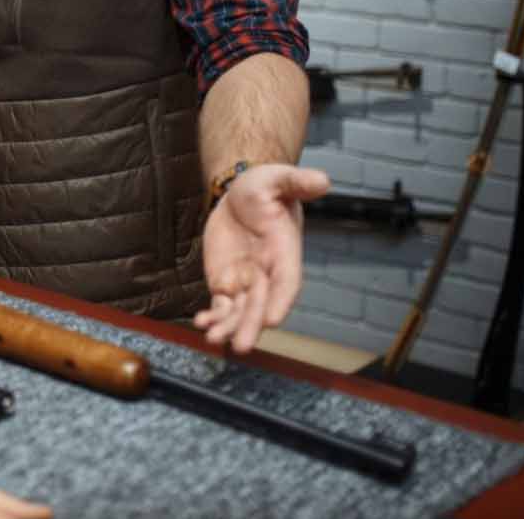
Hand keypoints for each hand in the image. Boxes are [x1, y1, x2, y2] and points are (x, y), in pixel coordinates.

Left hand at [193, 163, 329, 353]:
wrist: (240, 195)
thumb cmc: (264, 187)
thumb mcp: (276, 178)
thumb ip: (296, 181)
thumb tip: (322, 181)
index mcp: (285, 251)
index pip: (287, 281)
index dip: (280, 300)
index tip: (272, 320)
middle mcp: (268, 272)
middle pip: (261, 303)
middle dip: (251, 325)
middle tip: (241, 345)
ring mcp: (246, 281)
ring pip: (240, 310)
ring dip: (229, 327)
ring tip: (213, 340)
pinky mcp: (226, 282)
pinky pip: (221, 305)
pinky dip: (213, 317)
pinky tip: (202, 325)